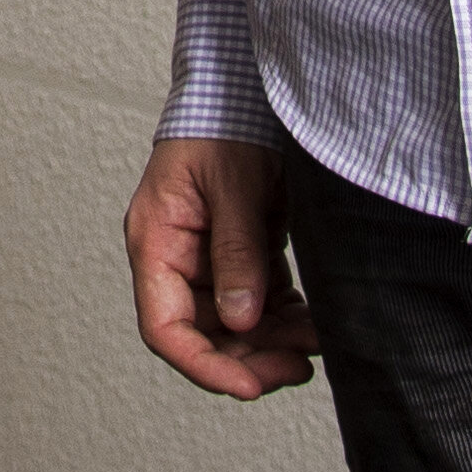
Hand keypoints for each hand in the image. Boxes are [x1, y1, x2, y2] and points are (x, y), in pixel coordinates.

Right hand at [126, 135, 321, 400]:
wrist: (246, 86)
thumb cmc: (225, 120)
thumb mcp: (234, 185)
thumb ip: (236, 252)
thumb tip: (241, 320)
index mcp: (156, 241)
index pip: (164, 326)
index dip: (203, 365)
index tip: (248, 385)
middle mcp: (177, 258)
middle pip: (202, 335)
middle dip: (248, 359)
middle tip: (296, 368)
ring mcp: (207, 259)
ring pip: (233, 326)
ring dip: (271, 343)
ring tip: (316, 342)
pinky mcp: (239, 254)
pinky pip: (257, 303)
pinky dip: (283, 319)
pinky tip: (311, 323)